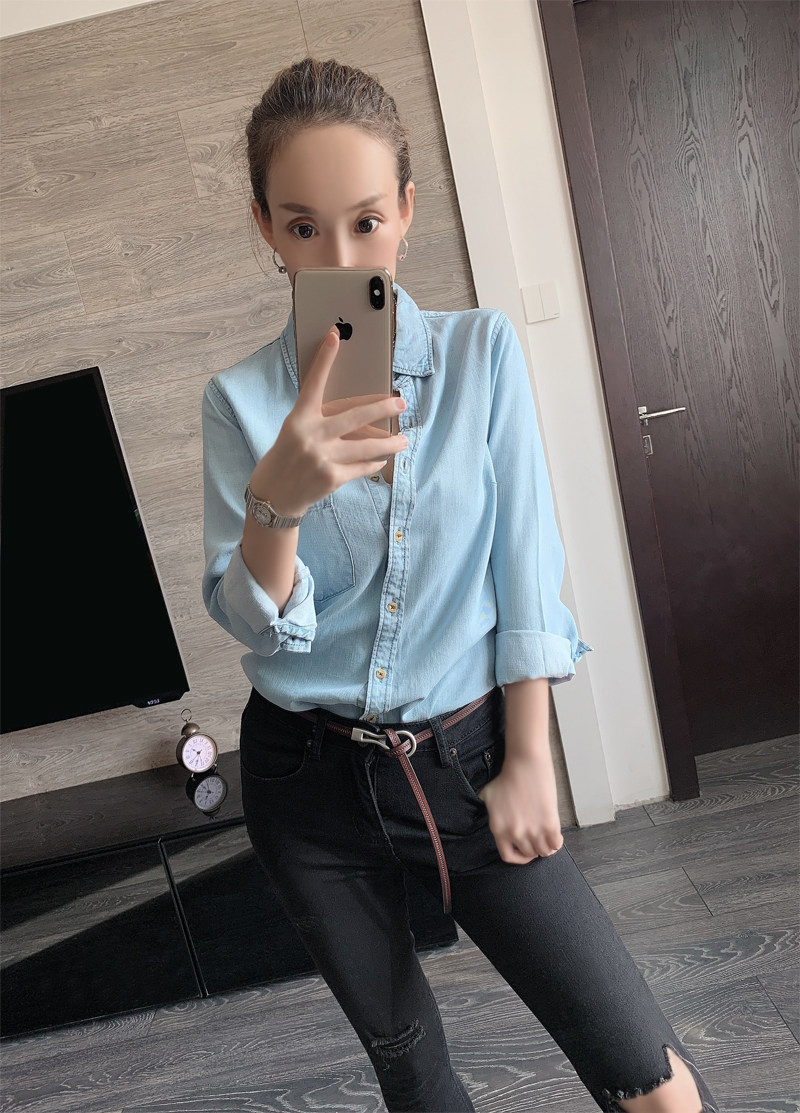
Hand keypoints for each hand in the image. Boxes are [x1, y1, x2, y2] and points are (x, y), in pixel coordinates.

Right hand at [250, 327, 408, 514]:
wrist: (272, 496)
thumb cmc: (285, 459)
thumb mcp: (294, 433)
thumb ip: (319, 422)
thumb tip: (358, 416)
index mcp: (298, 419)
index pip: (313, 383)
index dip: (324, 359)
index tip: (334, 335)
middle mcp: (310, 436)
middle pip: (355, 417)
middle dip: (382, 409)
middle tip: (401, 403)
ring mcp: (321, 458)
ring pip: (366, 448)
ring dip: (389, 444)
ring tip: (403, 440)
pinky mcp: (331, 479)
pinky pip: (360, 468)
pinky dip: (373, 464)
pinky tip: (382, 460)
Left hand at [477, 753, 563, 863]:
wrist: (524, 764)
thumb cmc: (507, 777)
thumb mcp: (487, 796)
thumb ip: (488, 813)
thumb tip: (494, 819)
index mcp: (498, 829)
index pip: (508, 856)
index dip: (518, 857)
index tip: (524, 853)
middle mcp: (515, 833)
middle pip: (529, 853)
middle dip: (533, 849)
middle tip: (537, 842)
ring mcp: (533, 830)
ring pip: (543, 851)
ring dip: (546, 847)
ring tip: (547, 840)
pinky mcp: (549, 824)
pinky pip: (556, 844)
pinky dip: (557, 843)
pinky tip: (556, 836)